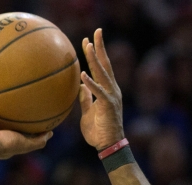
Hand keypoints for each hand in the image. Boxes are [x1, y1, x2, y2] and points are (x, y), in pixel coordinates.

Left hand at [78, 28, 124, 151]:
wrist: (108, 146)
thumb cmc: (98, 132)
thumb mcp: (87, 113)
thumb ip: (85, 99)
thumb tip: (80, 86)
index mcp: (107, 90)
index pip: (100, 68)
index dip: (94, 54)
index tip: (87, 41)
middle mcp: (111, 89)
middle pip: (105, 64)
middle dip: (100, 47)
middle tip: (96, 32)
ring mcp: (111, 96)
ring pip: (103, 73)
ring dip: (95, 59)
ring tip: (88, 45)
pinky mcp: (108, 105)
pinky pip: (99, 92)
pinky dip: (91, 83)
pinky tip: (83, 74)